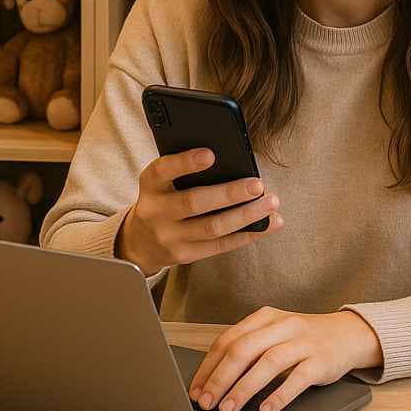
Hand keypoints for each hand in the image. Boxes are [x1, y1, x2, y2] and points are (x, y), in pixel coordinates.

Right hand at [115, 148, 282, 276]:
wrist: (140, 241)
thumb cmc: (163, 197)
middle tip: (257, 185)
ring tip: (270, 203)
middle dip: (229, 194)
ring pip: (213, 228)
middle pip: (194, 203)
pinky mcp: (185, 255)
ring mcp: (170, 237)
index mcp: (150, 185)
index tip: (211, 154)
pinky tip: (267, 224)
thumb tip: (233, 160)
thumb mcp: (162, 181)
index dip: (185, 163)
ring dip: (246, 216)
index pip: (163, 170)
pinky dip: (247, 234)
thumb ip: (184, 169)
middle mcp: (156, 212)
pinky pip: (220, 245)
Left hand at [188, 307, 382, 410]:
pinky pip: (297, 378)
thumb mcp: (274, 333)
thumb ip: (249, 348)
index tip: (195, 390)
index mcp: (265, 317)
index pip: (228, 339)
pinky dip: (278, 395)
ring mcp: (302, 342)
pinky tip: (264, 410)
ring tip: (228, 409)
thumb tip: (212, 380)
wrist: (348, 334)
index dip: (209, 366)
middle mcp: (282, 326)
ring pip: (268, 362)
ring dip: (244, 388)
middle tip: (206, 403)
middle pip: (244, 349)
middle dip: (220, 378)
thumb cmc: (303, 338)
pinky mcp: (320, 361)